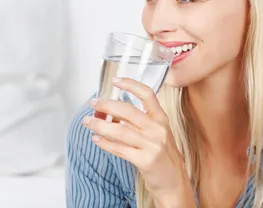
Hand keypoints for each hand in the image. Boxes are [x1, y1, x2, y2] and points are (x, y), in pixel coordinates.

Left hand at [82, 77, 195, 207]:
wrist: (174, 181)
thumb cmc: (163, 156)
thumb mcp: (157, 133)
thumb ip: (138, 122)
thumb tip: (111, 112)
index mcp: (161, 119)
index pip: (147, 94)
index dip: (131, 85)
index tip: (115, 81)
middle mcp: (158, 129)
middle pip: (128, 111)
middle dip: (107, 105)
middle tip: (93, 103)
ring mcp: (153, 145)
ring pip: (121, 130)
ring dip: (100, 125)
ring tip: (88, 122)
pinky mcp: (146, 160)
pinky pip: (120, 149)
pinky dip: (105, 143)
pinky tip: (96, 139)